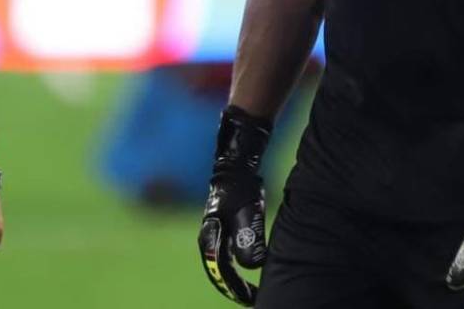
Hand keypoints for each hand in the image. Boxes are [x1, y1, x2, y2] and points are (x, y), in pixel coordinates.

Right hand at [198, 107, 271, 305]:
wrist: (234, 167)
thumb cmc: (241, 189)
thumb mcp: (247, 213)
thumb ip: (248, 238)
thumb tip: (254, 266)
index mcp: (211, 240)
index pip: (222, 274)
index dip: (236, 290)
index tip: (252, 300)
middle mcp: (209, 241)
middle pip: (220, 274)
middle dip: (235, 289)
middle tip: (254, 300)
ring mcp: (214, 235)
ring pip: (223, 266)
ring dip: (236, 280)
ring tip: (252, 291)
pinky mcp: (223, 229)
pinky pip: (228, 255)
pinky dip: (237, 267)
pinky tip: (251, 268)